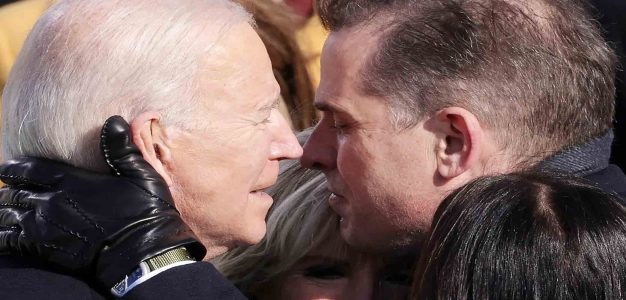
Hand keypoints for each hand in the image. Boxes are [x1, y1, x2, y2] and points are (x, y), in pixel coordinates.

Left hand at [0, 116, 205, 287]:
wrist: (142, 252)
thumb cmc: (145, 212)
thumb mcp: (140, 174)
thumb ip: (121, 148)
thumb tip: (114, 120)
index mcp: (71, 180)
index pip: (28, 169)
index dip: (14, 168)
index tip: (7, 168)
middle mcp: (52, 201)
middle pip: (14, 192)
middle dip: (8, 191)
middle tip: (7, 191)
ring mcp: (46, 227)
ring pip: (8, 215)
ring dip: (4, 212)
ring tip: (4, 212)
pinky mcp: (46, 249)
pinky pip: (11, 240)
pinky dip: (3, 236)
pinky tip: (5, 236)